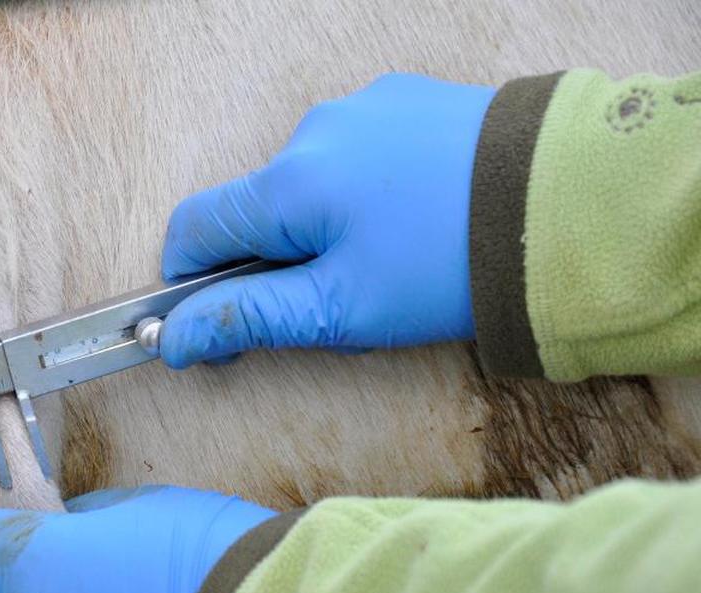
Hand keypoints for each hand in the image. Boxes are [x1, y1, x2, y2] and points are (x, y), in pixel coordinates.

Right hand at [159, 73, 496, 366]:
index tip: (221, 325)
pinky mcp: (411, 100)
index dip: (189, 285)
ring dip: (323, 227)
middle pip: (256, 208)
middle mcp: (316, 129)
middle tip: (335, 307)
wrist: (573, 202)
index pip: (192, 229)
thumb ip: (248, 318)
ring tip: (391, 263)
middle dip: (275, 262)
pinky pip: (358, 153)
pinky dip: (366, 193)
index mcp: (288, 181)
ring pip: (309, 182)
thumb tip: (172, 338)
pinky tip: (416, 221)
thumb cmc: (450, 264)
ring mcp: (365, 106)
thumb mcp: (340, 309)